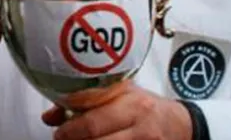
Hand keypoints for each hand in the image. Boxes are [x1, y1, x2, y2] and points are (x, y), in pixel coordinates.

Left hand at [42, 82, 192, 139]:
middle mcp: (141, 127)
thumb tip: (50, 116)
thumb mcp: (120, 95)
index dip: (70, 128)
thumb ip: (86, 101)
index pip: (94, 119)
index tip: (58, 130)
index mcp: (132, 104)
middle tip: (63, 138)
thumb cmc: (145, 107)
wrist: (180, 125)